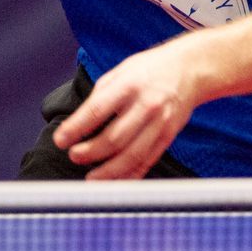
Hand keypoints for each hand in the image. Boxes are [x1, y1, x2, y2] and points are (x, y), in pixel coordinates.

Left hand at [51, 44, 199, 179]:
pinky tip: (115, 181)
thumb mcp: (121, 70)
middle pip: (114, 138)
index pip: (97, 110)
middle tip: (74, 156)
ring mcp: (160, 123)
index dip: (76, 128)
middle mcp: (146, 105)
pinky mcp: (168, 136)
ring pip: (132, 156)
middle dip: (90, 152)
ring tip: (91, 178)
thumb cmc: (150, 69)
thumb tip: (79, 122)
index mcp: (129, 84)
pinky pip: (147, 161)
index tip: (60, 140)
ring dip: (108, 172)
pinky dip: (130, 175)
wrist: (190, 69)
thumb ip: (101, 95)